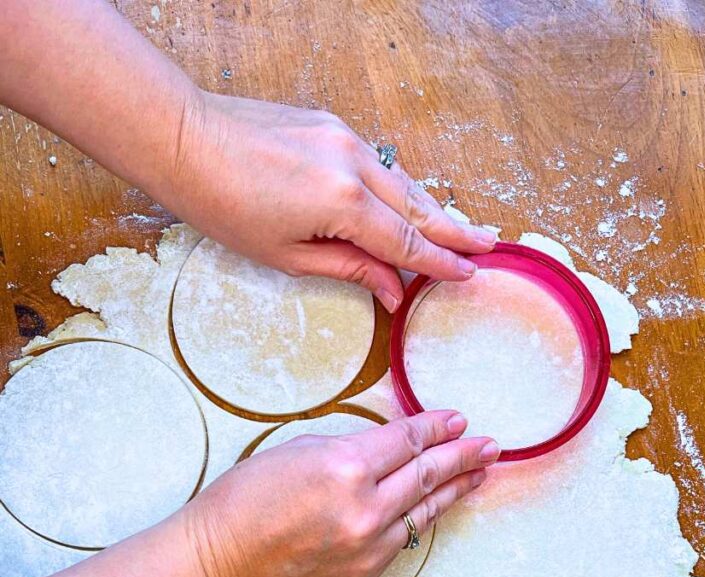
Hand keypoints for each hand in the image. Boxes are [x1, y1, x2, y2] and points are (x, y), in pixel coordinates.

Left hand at [166, 92, 497, 311]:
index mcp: (344, 203)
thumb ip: (349, 269)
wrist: (183, 139)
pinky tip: (409, 203)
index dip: (439, 262)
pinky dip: (400, 187)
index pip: (406, 242)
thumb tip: (391, 291)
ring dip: (432, 209)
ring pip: (402, 182)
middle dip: (455, 231)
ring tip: (460, 229)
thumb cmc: (224, 203)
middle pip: (417, 207)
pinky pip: (379, 164)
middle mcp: (354, 164)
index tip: (468, 274)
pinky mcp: (331, 124)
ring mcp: (345, 138)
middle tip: (488, 246)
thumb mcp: (287, 254)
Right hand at [181, 411, 499, 576]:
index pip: (406, 440)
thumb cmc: (239, 505)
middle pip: (427, 475)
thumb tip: (383, 450)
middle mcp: (366, 509)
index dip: (435, 427)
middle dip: (462, 456)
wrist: (216, 571)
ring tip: (479, 475)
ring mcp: (369, 548)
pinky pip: (401, 542)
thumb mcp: (293, 453)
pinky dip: (418, 520)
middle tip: (490, 446)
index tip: (456, 421)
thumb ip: (346, 450)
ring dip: (453, 491)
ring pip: (423, 512)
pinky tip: (432, 509)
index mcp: (345, 467)